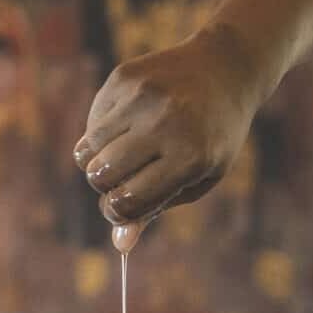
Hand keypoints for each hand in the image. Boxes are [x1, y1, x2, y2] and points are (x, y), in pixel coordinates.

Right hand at [73, 24, 261, 224]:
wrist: (225, 67)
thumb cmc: (211, 135)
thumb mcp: (197, 177)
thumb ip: (156, 209)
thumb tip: (120, 245)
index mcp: (191, 157)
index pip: (127, 202)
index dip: (117, 213)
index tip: (121, 208)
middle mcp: (165, 124)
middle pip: (100, 176)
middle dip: (104, 186)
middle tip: (122, 178)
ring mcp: (142, 98)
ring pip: (87, 150)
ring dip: (98, 160)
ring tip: (123, 152)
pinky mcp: (124, 78)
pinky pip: (92, 122)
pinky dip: (101, 132)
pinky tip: (128, 123)